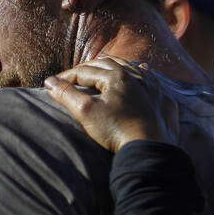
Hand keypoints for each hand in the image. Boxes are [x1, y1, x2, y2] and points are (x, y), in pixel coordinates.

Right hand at [44, 57, 177, 152]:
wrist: (149, 150)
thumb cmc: (116, 129)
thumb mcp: (85, 111)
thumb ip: (66, 94)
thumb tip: (49, 82)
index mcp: (116, 76)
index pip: (85, 71)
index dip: (66, 77)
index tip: (53, 84)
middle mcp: (137, 76)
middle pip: (108, 64)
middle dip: (88, 68)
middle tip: (76, 75)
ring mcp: (154, 87)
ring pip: (131, 68)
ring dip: (114, 68)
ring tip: (104, 70)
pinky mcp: (164, 100)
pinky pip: (152, 81)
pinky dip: (141, 75)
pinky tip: (142, 74)